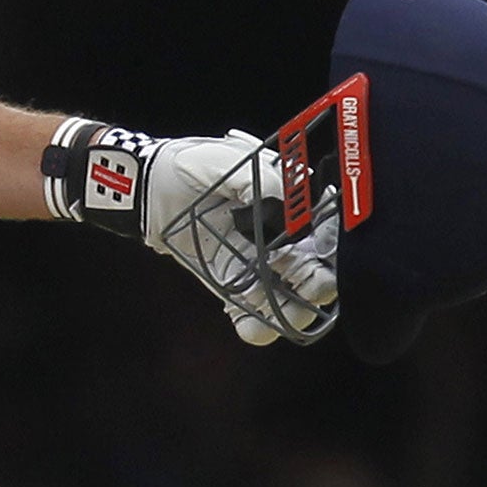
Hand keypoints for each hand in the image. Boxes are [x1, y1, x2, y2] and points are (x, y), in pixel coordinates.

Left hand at [141, 132, 337, 343]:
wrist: (152, 185)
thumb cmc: (193, 165)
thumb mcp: (225, 159)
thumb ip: (258, 178)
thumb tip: (281, 199)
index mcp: (292, 206)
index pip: (328, 230)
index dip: (334, 243)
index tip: (323, 247)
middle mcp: (285, 241)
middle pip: (319, 272)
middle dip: (320, 282)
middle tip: (307, 281)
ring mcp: (261, 267)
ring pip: (293, 303)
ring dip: (294, 311)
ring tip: (279, 307)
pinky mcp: (234, 286)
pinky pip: (251, 316)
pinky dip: (256, 326)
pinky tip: (248, 322)